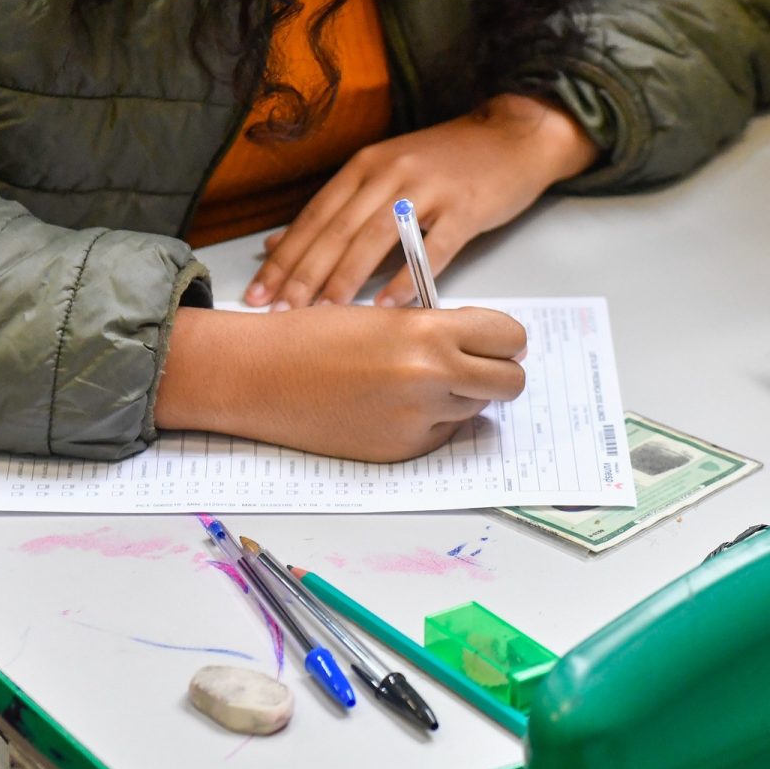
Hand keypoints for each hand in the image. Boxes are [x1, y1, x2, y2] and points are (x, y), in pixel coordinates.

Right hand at [155, 305, 526, 461]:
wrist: (259, 377)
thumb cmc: (313, 337)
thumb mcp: (386, 317)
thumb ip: (438, 330)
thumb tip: (483, 345)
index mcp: (428, 333)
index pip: (509, 338)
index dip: (504, 339)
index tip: (493, 340)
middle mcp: (431, 379)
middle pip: (510, 382)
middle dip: (498, 372)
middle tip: (474, 365)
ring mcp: (417, 421)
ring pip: (476, 410)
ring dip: (461, 398)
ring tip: (417, 382)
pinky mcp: (401, 451)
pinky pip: (441, 435)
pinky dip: (429, 422)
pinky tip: (390, 406)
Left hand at [244, 94, 597, 309]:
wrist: (512, 136)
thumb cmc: (447, 161)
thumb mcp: (384, 173)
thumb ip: (335, 207)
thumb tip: (278, 241)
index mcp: (365, 165)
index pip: (315, 217)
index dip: (285, 257)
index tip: (259, 292)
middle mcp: (390, 173)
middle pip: (338, 230)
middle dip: (304, 274)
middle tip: (279, 311)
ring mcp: (429, 189)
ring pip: (376, 238)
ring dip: (346, 278)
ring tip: (322, 312)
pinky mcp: (466, 208)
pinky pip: (431, 249)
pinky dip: (407, 278)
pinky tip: (386, 305)